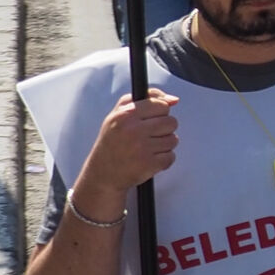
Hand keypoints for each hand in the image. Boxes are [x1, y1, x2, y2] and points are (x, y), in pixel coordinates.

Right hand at [74, 90, 177, 216]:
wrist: (101, 175)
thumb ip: (147, 98)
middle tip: (148, 137)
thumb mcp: (118, 114)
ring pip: (173, 139)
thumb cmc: (111, 144)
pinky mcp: (148, 164)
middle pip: (171, 122)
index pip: (161, 105)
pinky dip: (163, 160)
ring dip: (164, 146)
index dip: (160, 113)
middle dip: (163, 130)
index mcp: (125, 115)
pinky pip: (171, 157)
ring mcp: (141, 148)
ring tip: (147, 149)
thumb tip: (174, 99)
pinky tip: (149, 160)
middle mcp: (132, 130)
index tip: (151, 120)